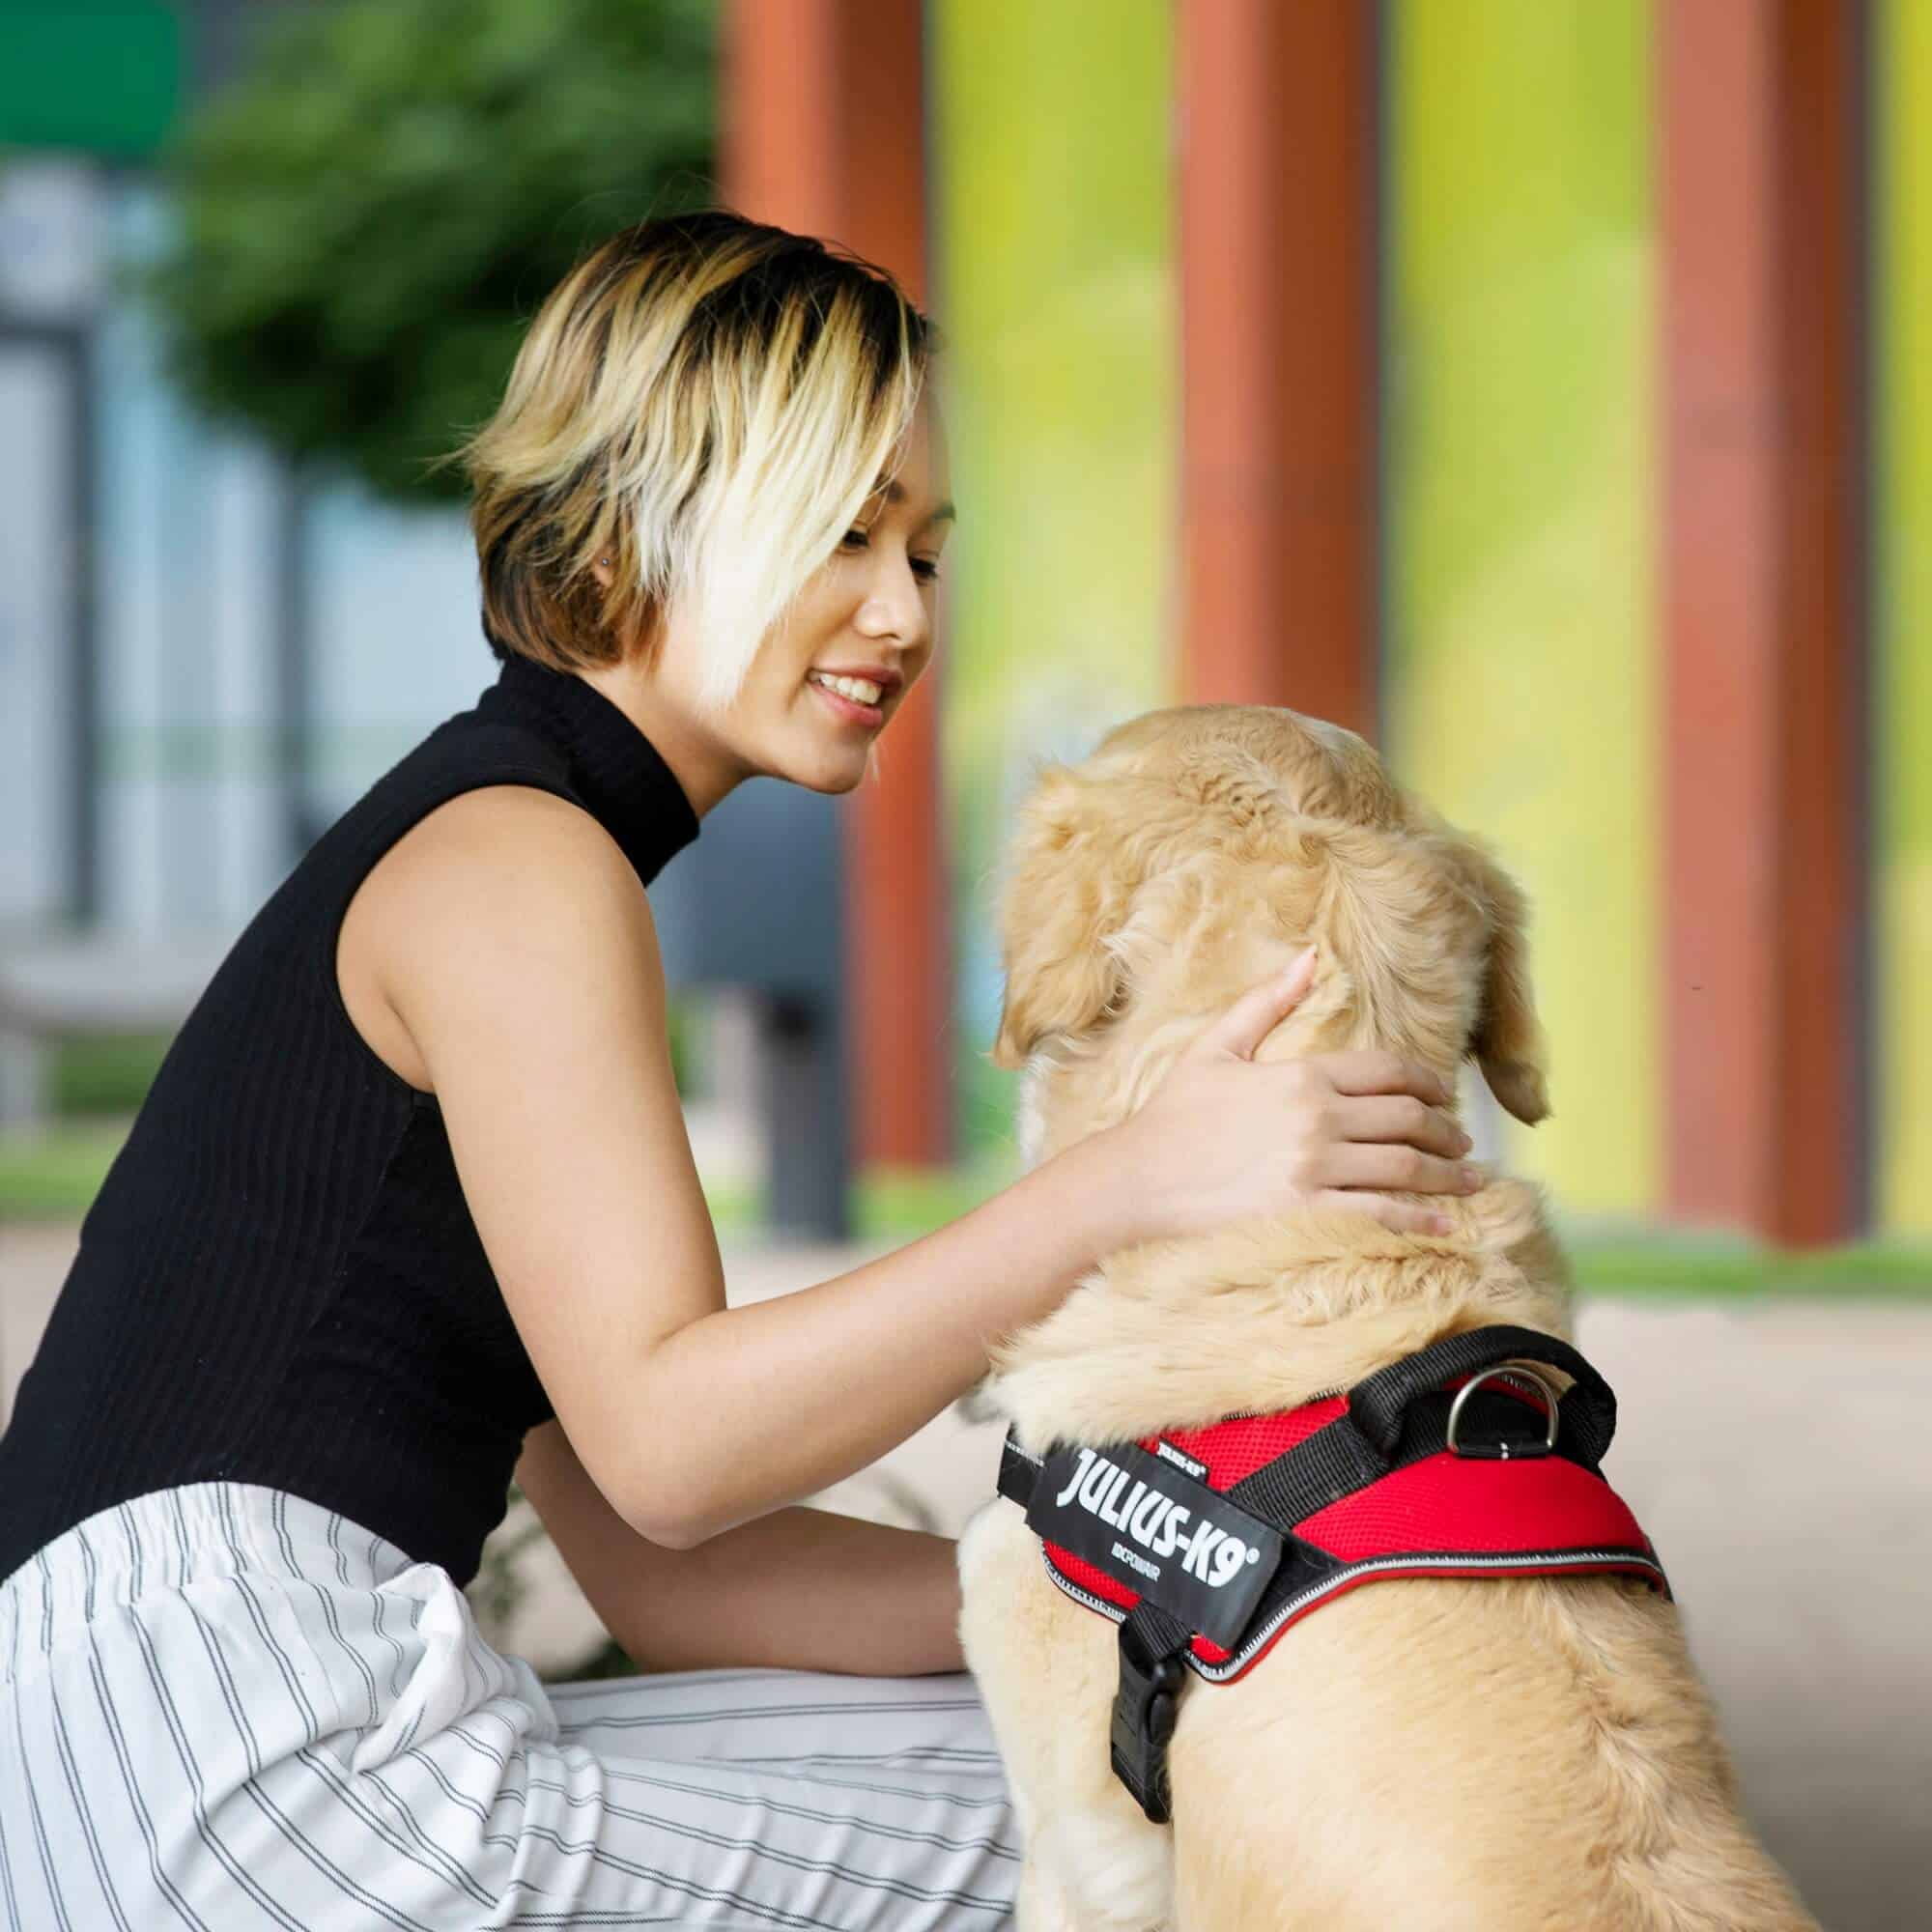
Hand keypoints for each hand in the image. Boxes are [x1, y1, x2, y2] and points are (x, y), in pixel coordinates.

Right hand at [1106, 947, 1480, 1244]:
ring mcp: (1314, 1169)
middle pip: (1407, 1118)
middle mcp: (1318, 1120)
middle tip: (1461, 1138)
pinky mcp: (1307, 1213)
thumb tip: (1310, 956)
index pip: (1387, 1070)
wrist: (1138, 1179)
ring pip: (1405, 1166)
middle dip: (1446, 1128)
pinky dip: (1421, 1220)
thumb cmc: (1174, 1113)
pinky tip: (1445, 1224)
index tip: (1443, 1092)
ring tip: (1467, 1176)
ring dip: (1446, 1172)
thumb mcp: (1217, 1046)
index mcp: (1302, 1075)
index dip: (1427, 1080)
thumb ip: (1268, 1001)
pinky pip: (1381, 1215)